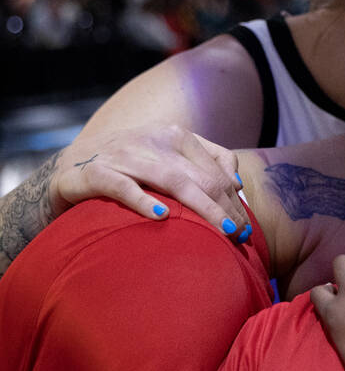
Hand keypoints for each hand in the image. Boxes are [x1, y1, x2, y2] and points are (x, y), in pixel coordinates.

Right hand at [51, 125, 248, 237]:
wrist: (68, 168)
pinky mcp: (94, 173)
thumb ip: (203, 163)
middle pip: (200, 176)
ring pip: (171, 181)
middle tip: (242, 235)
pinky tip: (162, 217)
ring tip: (223, 230)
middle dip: (226, 207)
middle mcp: (152, 140)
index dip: (235, 198)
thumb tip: (237, 184)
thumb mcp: (168, 159)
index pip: (215, 168)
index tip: (249, 226)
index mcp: (174, 135)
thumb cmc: (130, 169)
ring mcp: (123, 155)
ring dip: (202, 208)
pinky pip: (122, 187)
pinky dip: (142, 200)